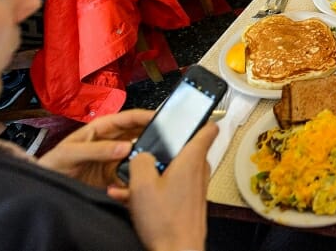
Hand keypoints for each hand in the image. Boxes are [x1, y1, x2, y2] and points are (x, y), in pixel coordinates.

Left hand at [37, 109, 152, 194]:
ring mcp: (114, 161)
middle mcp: (112, 143)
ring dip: (145, 160)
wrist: (42, 192)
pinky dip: (135, 180)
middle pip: (138, 136)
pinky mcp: (114, 179)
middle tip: (167, 142)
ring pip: (137, 156)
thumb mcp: (71, 154)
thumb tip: (125, 148)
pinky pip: (130, 177)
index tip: (162, 118)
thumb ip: (97, 150)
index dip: (145, 116)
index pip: (128, 119)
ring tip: (154, 165)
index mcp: (102, 129)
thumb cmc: (52, 165)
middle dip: (152, 137)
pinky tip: (136, 184)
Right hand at [128, 122, 216, 250]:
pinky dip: (153, 189)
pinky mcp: (188, 201)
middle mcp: (198, 170)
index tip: (187, 114)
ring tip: (127, 182)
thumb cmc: (165, 221)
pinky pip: (169, 186)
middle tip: (142, 153)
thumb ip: (140, 160)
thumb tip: (142, 154)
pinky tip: (129, 197)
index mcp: (192, 158)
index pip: (208, 128)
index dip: (199, 118)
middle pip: (183, 148)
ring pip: (172, 169)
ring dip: (151, 172)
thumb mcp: (142, 184)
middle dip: (162, 149)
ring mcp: (194, 186)